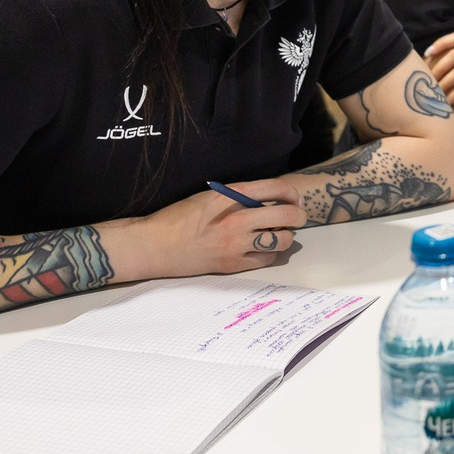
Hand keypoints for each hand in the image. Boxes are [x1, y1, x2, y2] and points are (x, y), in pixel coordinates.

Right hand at [114, 180, 306, 278]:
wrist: (156, 245)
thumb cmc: (180, 217)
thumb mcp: (210, 195)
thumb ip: (239, 196)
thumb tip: (269, 199)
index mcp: (229, 196)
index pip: (275, 188)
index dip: (291, 192)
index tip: (293, 197)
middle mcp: (236, 220)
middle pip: (286, 216)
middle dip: (298, 215)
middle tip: (297, 216)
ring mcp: (236, 245)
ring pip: (282, 240)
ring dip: (286, 235)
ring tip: (279, 233)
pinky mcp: (233, 265)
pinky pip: (267, 259)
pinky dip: (271, 252)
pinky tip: (263, 247)